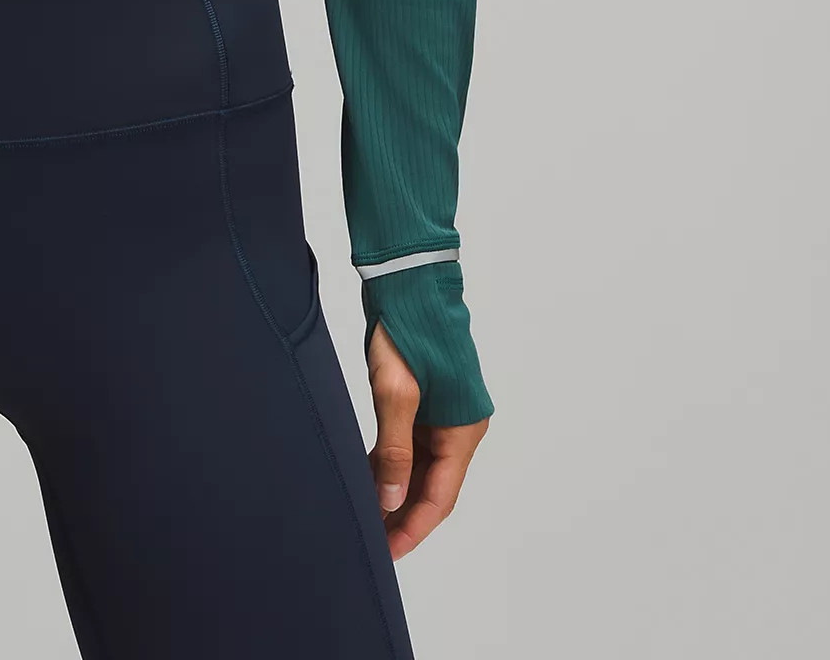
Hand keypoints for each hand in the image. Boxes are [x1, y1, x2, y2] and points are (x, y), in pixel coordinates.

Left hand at [366, 322, 489, 560]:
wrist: (406, 278)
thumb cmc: (407, 326)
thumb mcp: (396, 391)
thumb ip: (395, 451)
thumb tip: (389, 502)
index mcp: (463, 428)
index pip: (440, 496)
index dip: (413, 527)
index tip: (387, 551)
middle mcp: (459, 426)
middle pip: (432, 486)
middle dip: (403, 515)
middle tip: (371, 541)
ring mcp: (442, 413)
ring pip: (420, 467)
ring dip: (395, 491)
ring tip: (365, 516)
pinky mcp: (424, 400)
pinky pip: (410, 445)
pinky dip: (391, 463)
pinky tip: (366, 477)